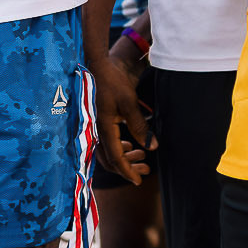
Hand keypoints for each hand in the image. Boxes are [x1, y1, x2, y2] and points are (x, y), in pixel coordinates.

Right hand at [88, 53, 150, 183]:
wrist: (95, 67)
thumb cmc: (112, 82)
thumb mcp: (129, 103)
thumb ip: (140, 126)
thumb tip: (152, 147)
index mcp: (104, 128)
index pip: (116, 158)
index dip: (127, 172)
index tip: (139, 181)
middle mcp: (96, 131)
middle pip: (109, 160)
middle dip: (127, 168)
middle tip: (145, 170)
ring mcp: (95, 127)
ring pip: (107, 152)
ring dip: (125, 157)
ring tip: (142, 155)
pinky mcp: (97, 122)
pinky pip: (105, 142)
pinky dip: (118, 148)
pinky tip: (130, 143)